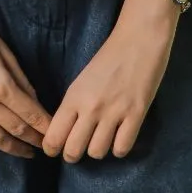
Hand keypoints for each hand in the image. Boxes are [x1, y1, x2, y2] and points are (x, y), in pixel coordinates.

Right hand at [0, 14, 53, 173]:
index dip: (45, 127)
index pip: (30, 114)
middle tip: (46, 146)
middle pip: (15, 128)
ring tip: (27, 153)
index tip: (55, 136)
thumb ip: (22, 80)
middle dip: (34, 139)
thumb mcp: (7, 53)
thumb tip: (35, 102)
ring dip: (13, 148)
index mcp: (3, 85)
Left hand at [41, 13, 176, 161]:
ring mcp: (114, 112)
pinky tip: (120, 136)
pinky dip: (119, 147)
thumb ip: (74, 105)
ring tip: (102, 137)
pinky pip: (122, 149)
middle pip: (73, 151)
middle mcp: (90, 107)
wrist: (139, 38)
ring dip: (99, 149)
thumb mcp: (83, 79)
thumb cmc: (109, 56)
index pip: (53, 136)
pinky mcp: (136, 115)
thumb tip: (66, 132)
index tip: (56, 147)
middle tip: (79, 146)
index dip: (52, 147)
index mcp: (73, 96)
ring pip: (97, 153)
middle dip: (73, 154)